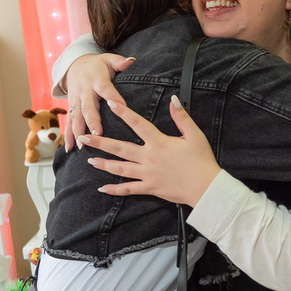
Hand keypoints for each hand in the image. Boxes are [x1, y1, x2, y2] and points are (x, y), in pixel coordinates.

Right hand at [63, 53, 133, 149]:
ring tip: (81, 146)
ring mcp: (76, 101)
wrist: (75, 65)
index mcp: (97, 80)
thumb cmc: (98, 65)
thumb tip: (132, 60)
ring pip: (76, 117)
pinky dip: (68, 136)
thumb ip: (120, 62)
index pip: (106, 89)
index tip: (119, 107)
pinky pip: (69, 122)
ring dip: (78, 132)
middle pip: (88, 108)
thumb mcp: (108, 59)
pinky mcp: (71, 108)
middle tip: (97, 135)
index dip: (113, 97)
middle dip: (92, 122)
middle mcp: (85, 92)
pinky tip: (70, 149)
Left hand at [79, 96, 219, 207]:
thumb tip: (173, 99)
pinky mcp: (150, 188)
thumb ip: (181, 117)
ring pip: (120, 169)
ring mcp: (148, 175)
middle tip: (84, 137)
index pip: (138, 124)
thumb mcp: (195, 135)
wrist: (206, 188)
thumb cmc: (202, 161)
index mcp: (159, 143)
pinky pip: (129, 190)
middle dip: (100, 142)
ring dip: (104, 164)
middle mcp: (149, 158)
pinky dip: (115, 190)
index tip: (110, 104)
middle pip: (120, 148)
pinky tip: (102, 188)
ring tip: (90, 160)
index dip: (124, 113)